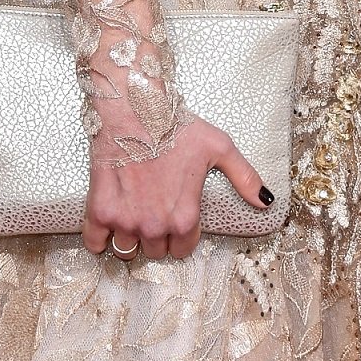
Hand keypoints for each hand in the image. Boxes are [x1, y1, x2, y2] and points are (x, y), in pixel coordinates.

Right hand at [81, 114, 270, 261]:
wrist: (134, 109)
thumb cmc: (177, 127)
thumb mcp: (220, 148)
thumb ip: (245, 177)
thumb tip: (266, 201)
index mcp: (185, 217)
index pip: (183, 250)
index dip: (181, 236)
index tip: (176, 218)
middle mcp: (156, 226)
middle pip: (156, 252)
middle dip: (157, 236)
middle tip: (154, 211)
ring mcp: (126, 221)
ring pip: (127, 250)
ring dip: (130, 238)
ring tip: (133, 213)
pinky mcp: (100, 211)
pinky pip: (95, 242)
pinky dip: (99, 238)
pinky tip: (107, 224)